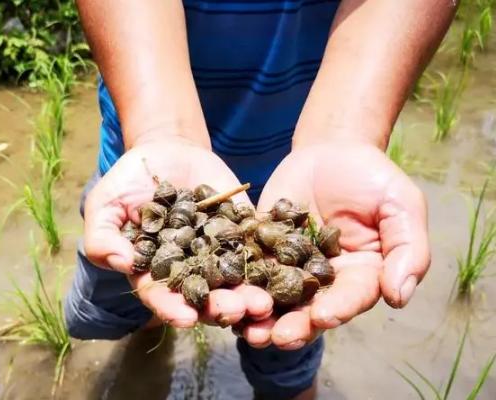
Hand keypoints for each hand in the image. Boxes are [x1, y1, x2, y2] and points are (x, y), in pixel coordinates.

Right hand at [82, 138, 272, 333]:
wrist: (166, 149)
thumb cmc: (128, 180)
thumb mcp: (105, 204)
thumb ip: (104, 237)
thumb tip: (122, 263)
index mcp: (154, 271)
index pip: (162, 297)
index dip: (173, 309)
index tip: (187, 319)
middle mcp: (189, 268)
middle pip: (205, 296)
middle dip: (221, 307)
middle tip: (238, 311)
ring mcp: (218, 251)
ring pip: (235, 280)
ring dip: (250, 294)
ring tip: (264, 302)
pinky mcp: (241, 231)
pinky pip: (256, 247)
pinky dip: (268, 260)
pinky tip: (281, 270)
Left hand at [242, 142, 428, 348]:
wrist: (332, 150)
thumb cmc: (374, 178)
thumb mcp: (402, 206)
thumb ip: (407, 250)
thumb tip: (399, 297)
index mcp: (361, 276)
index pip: (350, 298)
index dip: (338, 308)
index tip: (323, 317)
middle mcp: (324, 280)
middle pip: (308, 309)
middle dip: (293, 325)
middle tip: (275, 337)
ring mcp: (290, 265)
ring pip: (275, 297)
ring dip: (260, 315)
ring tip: (246, 329)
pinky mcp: (263, 248)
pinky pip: (249, 268)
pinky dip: (237, 283)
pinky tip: (224, 294)